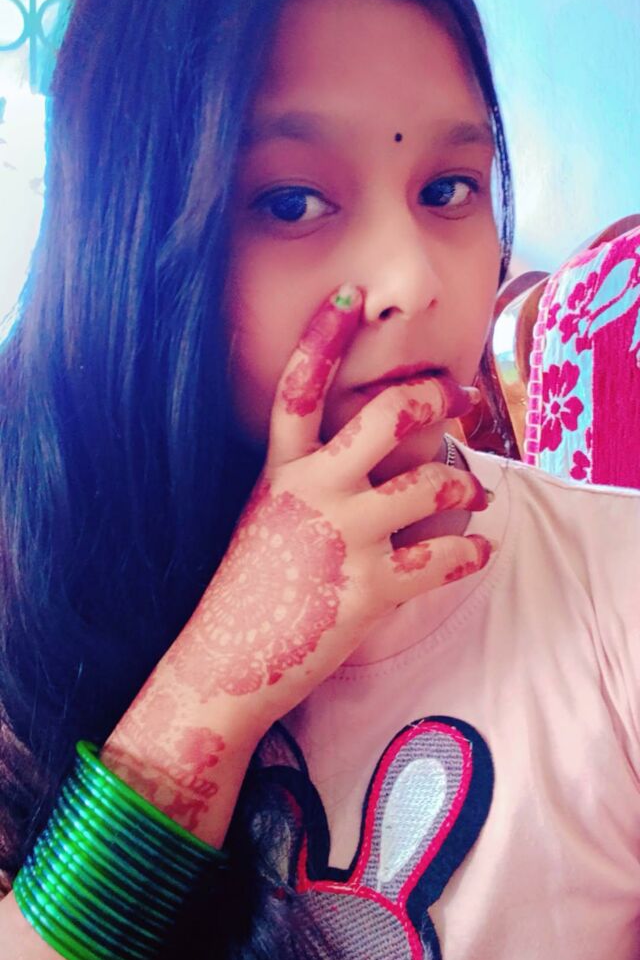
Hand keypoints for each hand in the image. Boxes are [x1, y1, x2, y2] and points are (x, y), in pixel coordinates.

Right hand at [160, 285, 493, 731]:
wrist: (226, 661)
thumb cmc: (246, 590)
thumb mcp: (266, 516)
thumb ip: (306, 480)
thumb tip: (361, 458)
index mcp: (282, 471)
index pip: (300, 387)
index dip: (324, 335)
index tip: (350, 298)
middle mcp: (315, 491)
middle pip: (387, 417)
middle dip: (434, 399)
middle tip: (458, 396)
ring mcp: (345, 538)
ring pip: (430, 485)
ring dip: (463, 484)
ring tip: (473, 493)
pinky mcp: (371, 589)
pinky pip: (442, 560)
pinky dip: (472, 554)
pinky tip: (482, 551)